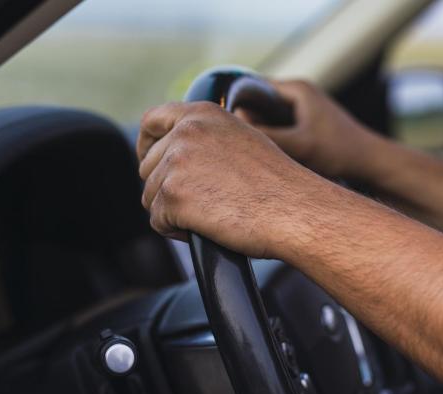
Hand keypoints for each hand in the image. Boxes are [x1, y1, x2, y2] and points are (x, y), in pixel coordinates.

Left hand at [136, 101, 332, 258]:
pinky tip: (208, 227)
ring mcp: (176, 162)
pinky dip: (177, 231)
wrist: (295, 210)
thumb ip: (206, 139)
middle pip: (148, 167)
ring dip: (174, 212)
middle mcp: (186, 132)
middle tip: (204, 202)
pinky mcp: (172, 194)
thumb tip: (178, 154)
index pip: (152, 121)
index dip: (147, 145)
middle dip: (167, 189)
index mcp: (203, 114)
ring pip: (152, 197)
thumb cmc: (278, 185)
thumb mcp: (242, 141)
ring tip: (213, 214)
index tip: (152, 162)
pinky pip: (158, 221)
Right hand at [236, 80, 373, 178]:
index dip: (234, 108)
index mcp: (296, 89)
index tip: (223, 130)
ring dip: (258, 136)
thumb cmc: (341, 153)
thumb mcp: (299, 146)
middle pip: (256, 105)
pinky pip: (278, 131)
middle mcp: (299, 95)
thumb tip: (232, 130)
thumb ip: (267, 137)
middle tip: (231, 145)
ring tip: (247, 156)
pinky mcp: (306, 127)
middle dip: (244, 124)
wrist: (372, 165)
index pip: (250, 89)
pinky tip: (265, 163)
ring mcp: (303, 111)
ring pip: (267, 120)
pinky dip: (270, 143)